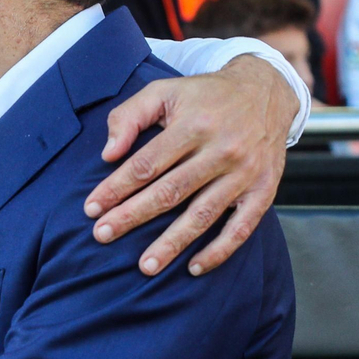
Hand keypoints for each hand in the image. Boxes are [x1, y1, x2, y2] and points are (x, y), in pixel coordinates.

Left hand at [86, 55, 296, 276]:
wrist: (265, 91)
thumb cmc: (205, 96)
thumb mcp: (164, 91)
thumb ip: (130, 116)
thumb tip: (108, 153)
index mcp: (193, 125)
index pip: (147, 164)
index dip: (116, 187)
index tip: (92, 208)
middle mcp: (221, 150)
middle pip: (170, 191)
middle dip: (133, 216)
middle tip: (103, 235)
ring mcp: (244, 173)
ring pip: (203, 214)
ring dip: (172, 243)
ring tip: (145, 266)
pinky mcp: (263, 190)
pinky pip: (241, 227)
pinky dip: (219, 250)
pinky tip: (194, 267)